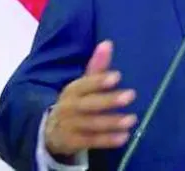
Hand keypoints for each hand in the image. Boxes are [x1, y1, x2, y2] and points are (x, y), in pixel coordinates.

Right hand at [44, 40, 137, 156]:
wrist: (51, 131)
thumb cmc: (75, 102)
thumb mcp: (83, 85)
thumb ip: (97, 66)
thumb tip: (108, 43)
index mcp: (73, 90)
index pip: (85, 84)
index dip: (99, 80)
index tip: (117, 76)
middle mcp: (69, 107)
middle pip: (89, 104)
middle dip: (109, 100)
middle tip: (131, 95)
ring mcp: (70, 126)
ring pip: (92, 124)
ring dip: (112, 122)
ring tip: (132, 119)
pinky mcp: (73, 142)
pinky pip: (91, 141)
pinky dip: (107, 140)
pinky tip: (124, 137)